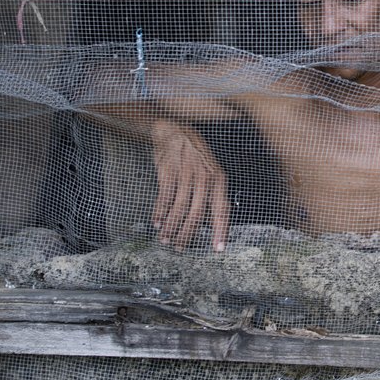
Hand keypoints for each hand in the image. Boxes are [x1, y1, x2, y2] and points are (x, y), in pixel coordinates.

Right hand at [150, 119, 228, 251]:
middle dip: (188, 235)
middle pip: (198, 214)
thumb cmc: (196, 155)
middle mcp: (204, 179)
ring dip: (172, 227)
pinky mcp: (168, 173)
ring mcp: (186, 176)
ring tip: (166, 240)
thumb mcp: (211, 170)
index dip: (221, 230)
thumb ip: (213, 193)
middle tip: (181, 248)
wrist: (175, 131)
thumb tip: (213, 221)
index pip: (222, 210)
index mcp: (219, 180)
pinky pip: (164, 199)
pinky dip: (160, 213)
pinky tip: (157, 223)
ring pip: (180, 209)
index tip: (218, 249)